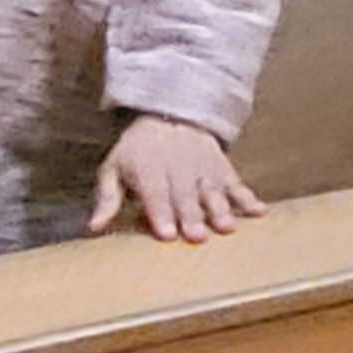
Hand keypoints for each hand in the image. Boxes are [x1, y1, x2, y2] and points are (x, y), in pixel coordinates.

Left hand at [89, 115, 266, 240]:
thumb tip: (95, 227)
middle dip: (192, 216)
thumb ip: (107, 199)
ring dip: (220, 209)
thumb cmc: (139, 152)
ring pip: (212, 189)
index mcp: (148, 169)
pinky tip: (257, 211)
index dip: (162, 213)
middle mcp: (178, 168)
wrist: (171, 116)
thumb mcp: (114, 168)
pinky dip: (247, 197)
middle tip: (198, 237)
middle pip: (186, 195)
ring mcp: (203, 168)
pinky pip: (236, 182)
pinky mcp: (222, 168)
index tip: (168, 234)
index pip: (156, 193)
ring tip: (227, 227)